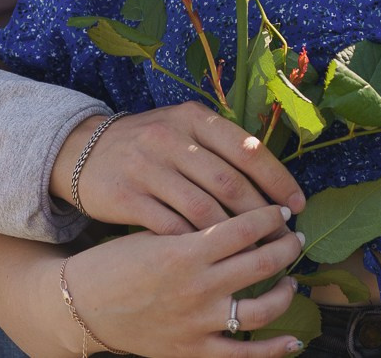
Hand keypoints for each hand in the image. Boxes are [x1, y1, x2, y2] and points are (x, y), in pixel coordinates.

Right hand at [53, 105, 305, 235]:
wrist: (83, 152)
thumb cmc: (149, 146)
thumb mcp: (182, 129)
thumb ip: (222, 146)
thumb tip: (274, 179)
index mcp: (192, 117)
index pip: (246, 148)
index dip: (277, 179)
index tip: (298, 205)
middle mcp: (170, 138)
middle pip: (229, 182)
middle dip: (262, 216)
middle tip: (285, 240)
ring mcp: (145, 167)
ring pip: (203, 209)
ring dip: (235, 238)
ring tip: (257, 257)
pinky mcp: (126, 197)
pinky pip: (171, 227)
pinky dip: (196, 246)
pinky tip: (215, 261)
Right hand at [61, 203, 308, 357]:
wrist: (83, 306)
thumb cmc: (115, 262)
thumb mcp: (152, 232)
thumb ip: (192, 224)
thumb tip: (234, 212)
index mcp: (186, 249)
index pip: (245, 227)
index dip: (270, 216)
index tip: (281, 209)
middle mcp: (198, 285)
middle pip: (261, 262)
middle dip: (286, 247)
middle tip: (295, 238)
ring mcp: (199, 321)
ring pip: (262, 308)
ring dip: (285, 290)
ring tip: (291, 278)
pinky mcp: (194, 349)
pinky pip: (244, 353)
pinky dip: (273, 349)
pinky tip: (292, 341)